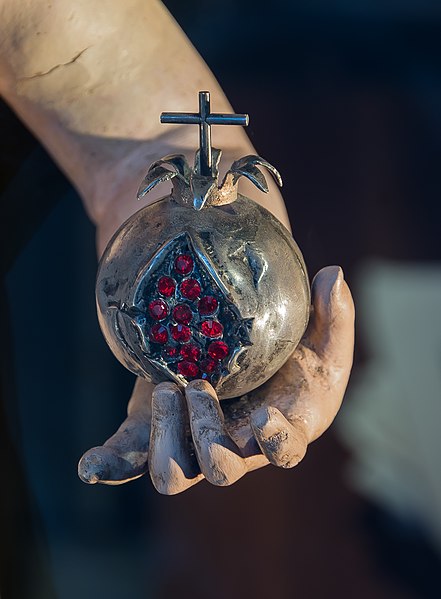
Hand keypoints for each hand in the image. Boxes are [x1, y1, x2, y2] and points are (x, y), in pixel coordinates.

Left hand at [78, 265, 353, 493]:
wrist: (250, 358)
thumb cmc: (293, 353)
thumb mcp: (319, 332)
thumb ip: (333, 311)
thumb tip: (334, 274)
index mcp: (282, 430)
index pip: (285, 452)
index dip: (276, 442)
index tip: (265, 413)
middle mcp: (237, 447)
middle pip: (221, 470)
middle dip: (208, 435)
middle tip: (199, 386)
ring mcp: (196, 442)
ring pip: (174, 473)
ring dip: (165, 438)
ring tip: (167, 388)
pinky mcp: (161, 430)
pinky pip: (132, 458)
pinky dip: (111, 463)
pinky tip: (92, 464)